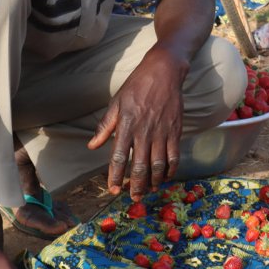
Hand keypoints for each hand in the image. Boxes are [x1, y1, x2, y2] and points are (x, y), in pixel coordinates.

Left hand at [86, 49, 185, 199]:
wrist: (163, 72)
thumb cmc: (136, 86)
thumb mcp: (116, 103)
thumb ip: (105, 127)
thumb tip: (92, 146)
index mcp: (126, 125)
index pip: (118, 157)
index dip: (115, 176)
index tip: (113, 189)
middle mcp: (144, 131)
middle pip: (140, 166)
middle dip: (136, 185)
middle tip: (133, 197)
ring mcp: (162, 132)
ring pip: (158, 165)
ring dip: (153, 181)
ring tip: (148, 190)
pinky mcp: (176, 131)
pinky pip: (174, 156)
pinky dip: (171, 170)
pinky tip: (166, 177)